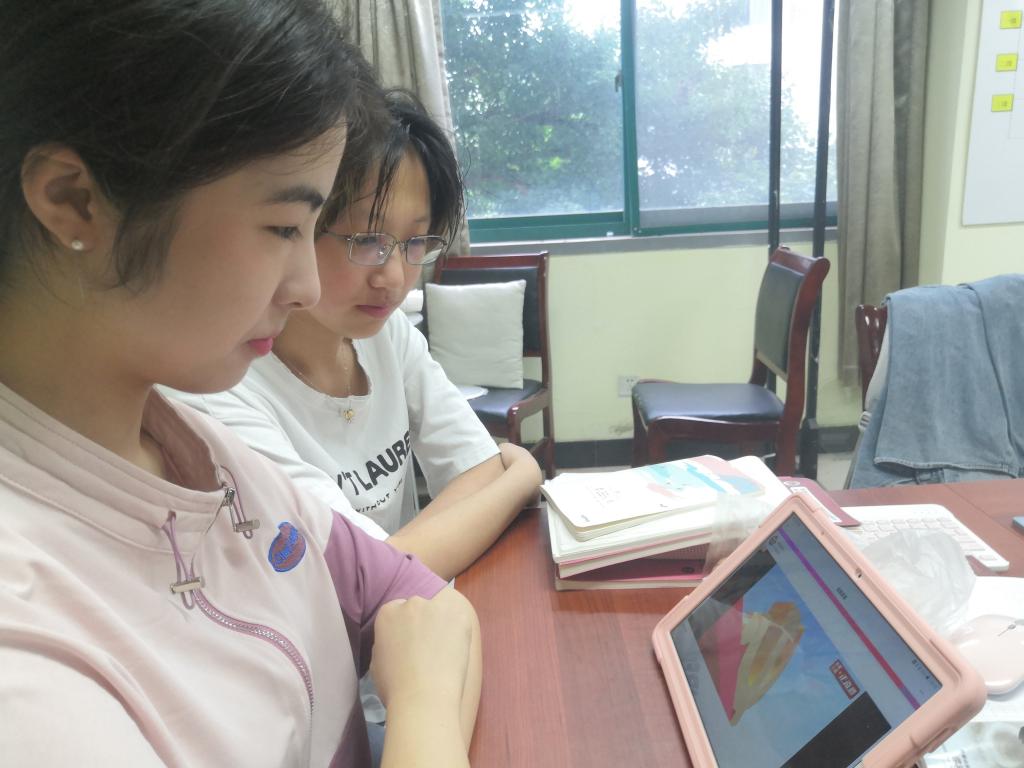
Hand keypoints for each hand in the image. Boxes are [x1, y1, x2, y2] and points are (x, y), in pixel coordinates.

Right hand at [370, 587, 473, 713]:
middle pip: (419, 606)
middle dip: (423, 622)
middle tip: (428, 646)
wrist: (423, 698)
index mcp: (387, 612)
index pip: (398, 609)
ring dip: (442, 624)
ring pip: (440, 610)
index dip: (406, 627)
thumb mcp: (377, 662)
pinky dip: (460, 631)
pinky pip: (459, 619)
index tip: (411, 641)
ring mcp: (435, 607)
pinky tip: (456, 649)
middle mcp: (410, 603)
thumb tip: (395, 640)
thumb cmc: (395, 687)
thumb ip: (385, 642)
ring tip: (444, 650)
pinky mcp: (457, 615)